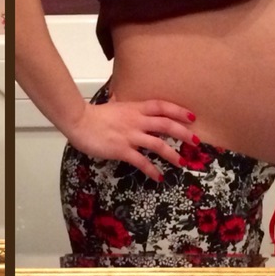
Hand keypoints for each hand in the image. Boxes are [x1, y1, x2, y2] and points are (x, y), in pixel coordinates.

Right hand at [65, 97, 199, 181]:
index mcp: (135, 108)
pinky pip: (141, 161)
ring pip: (158, 144)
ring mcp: (130, 136)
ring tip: (182, 163)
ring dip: (172, 154)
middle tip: (196, 142)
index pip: (162, 106)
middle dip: (183, 133)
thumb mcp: (111, 105)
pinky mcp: (122, 150)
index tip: (192, 117)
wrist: (79, 122)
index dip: (178, 111)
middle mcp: (136, 121)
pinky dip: (151, 170)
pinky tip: (158, 177)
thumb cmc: (93, 115)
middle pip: (166, 124)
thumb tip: (120, 98)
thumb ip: (120, 103)